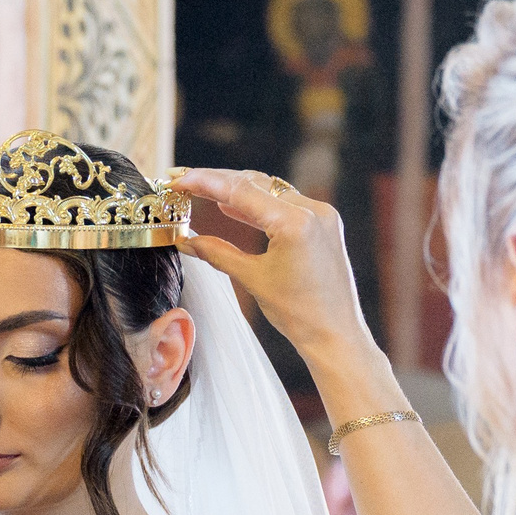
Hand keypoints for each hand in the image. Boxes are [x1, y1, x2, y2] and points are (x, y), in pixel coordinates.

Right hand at [172, 168, 379, 362]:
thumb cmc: (300, 313)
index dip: (205, 182)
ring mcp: (321, 215)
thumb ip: (218, 254)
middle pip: (255, 183)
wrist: (336, 334)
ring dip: (237, 191)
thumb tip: (188, 242)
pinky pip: (286, 204)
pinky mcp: (324, 223)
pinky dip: (259, 204)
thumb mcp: (253, 279)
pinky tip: (234, 207)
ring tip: (203, 191)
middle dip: (218, 181)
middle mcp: (313, 211)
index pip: (241, 190)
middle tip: (186, 182)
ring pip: (271, 190)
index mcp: (295, 223)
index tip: (180, 180)